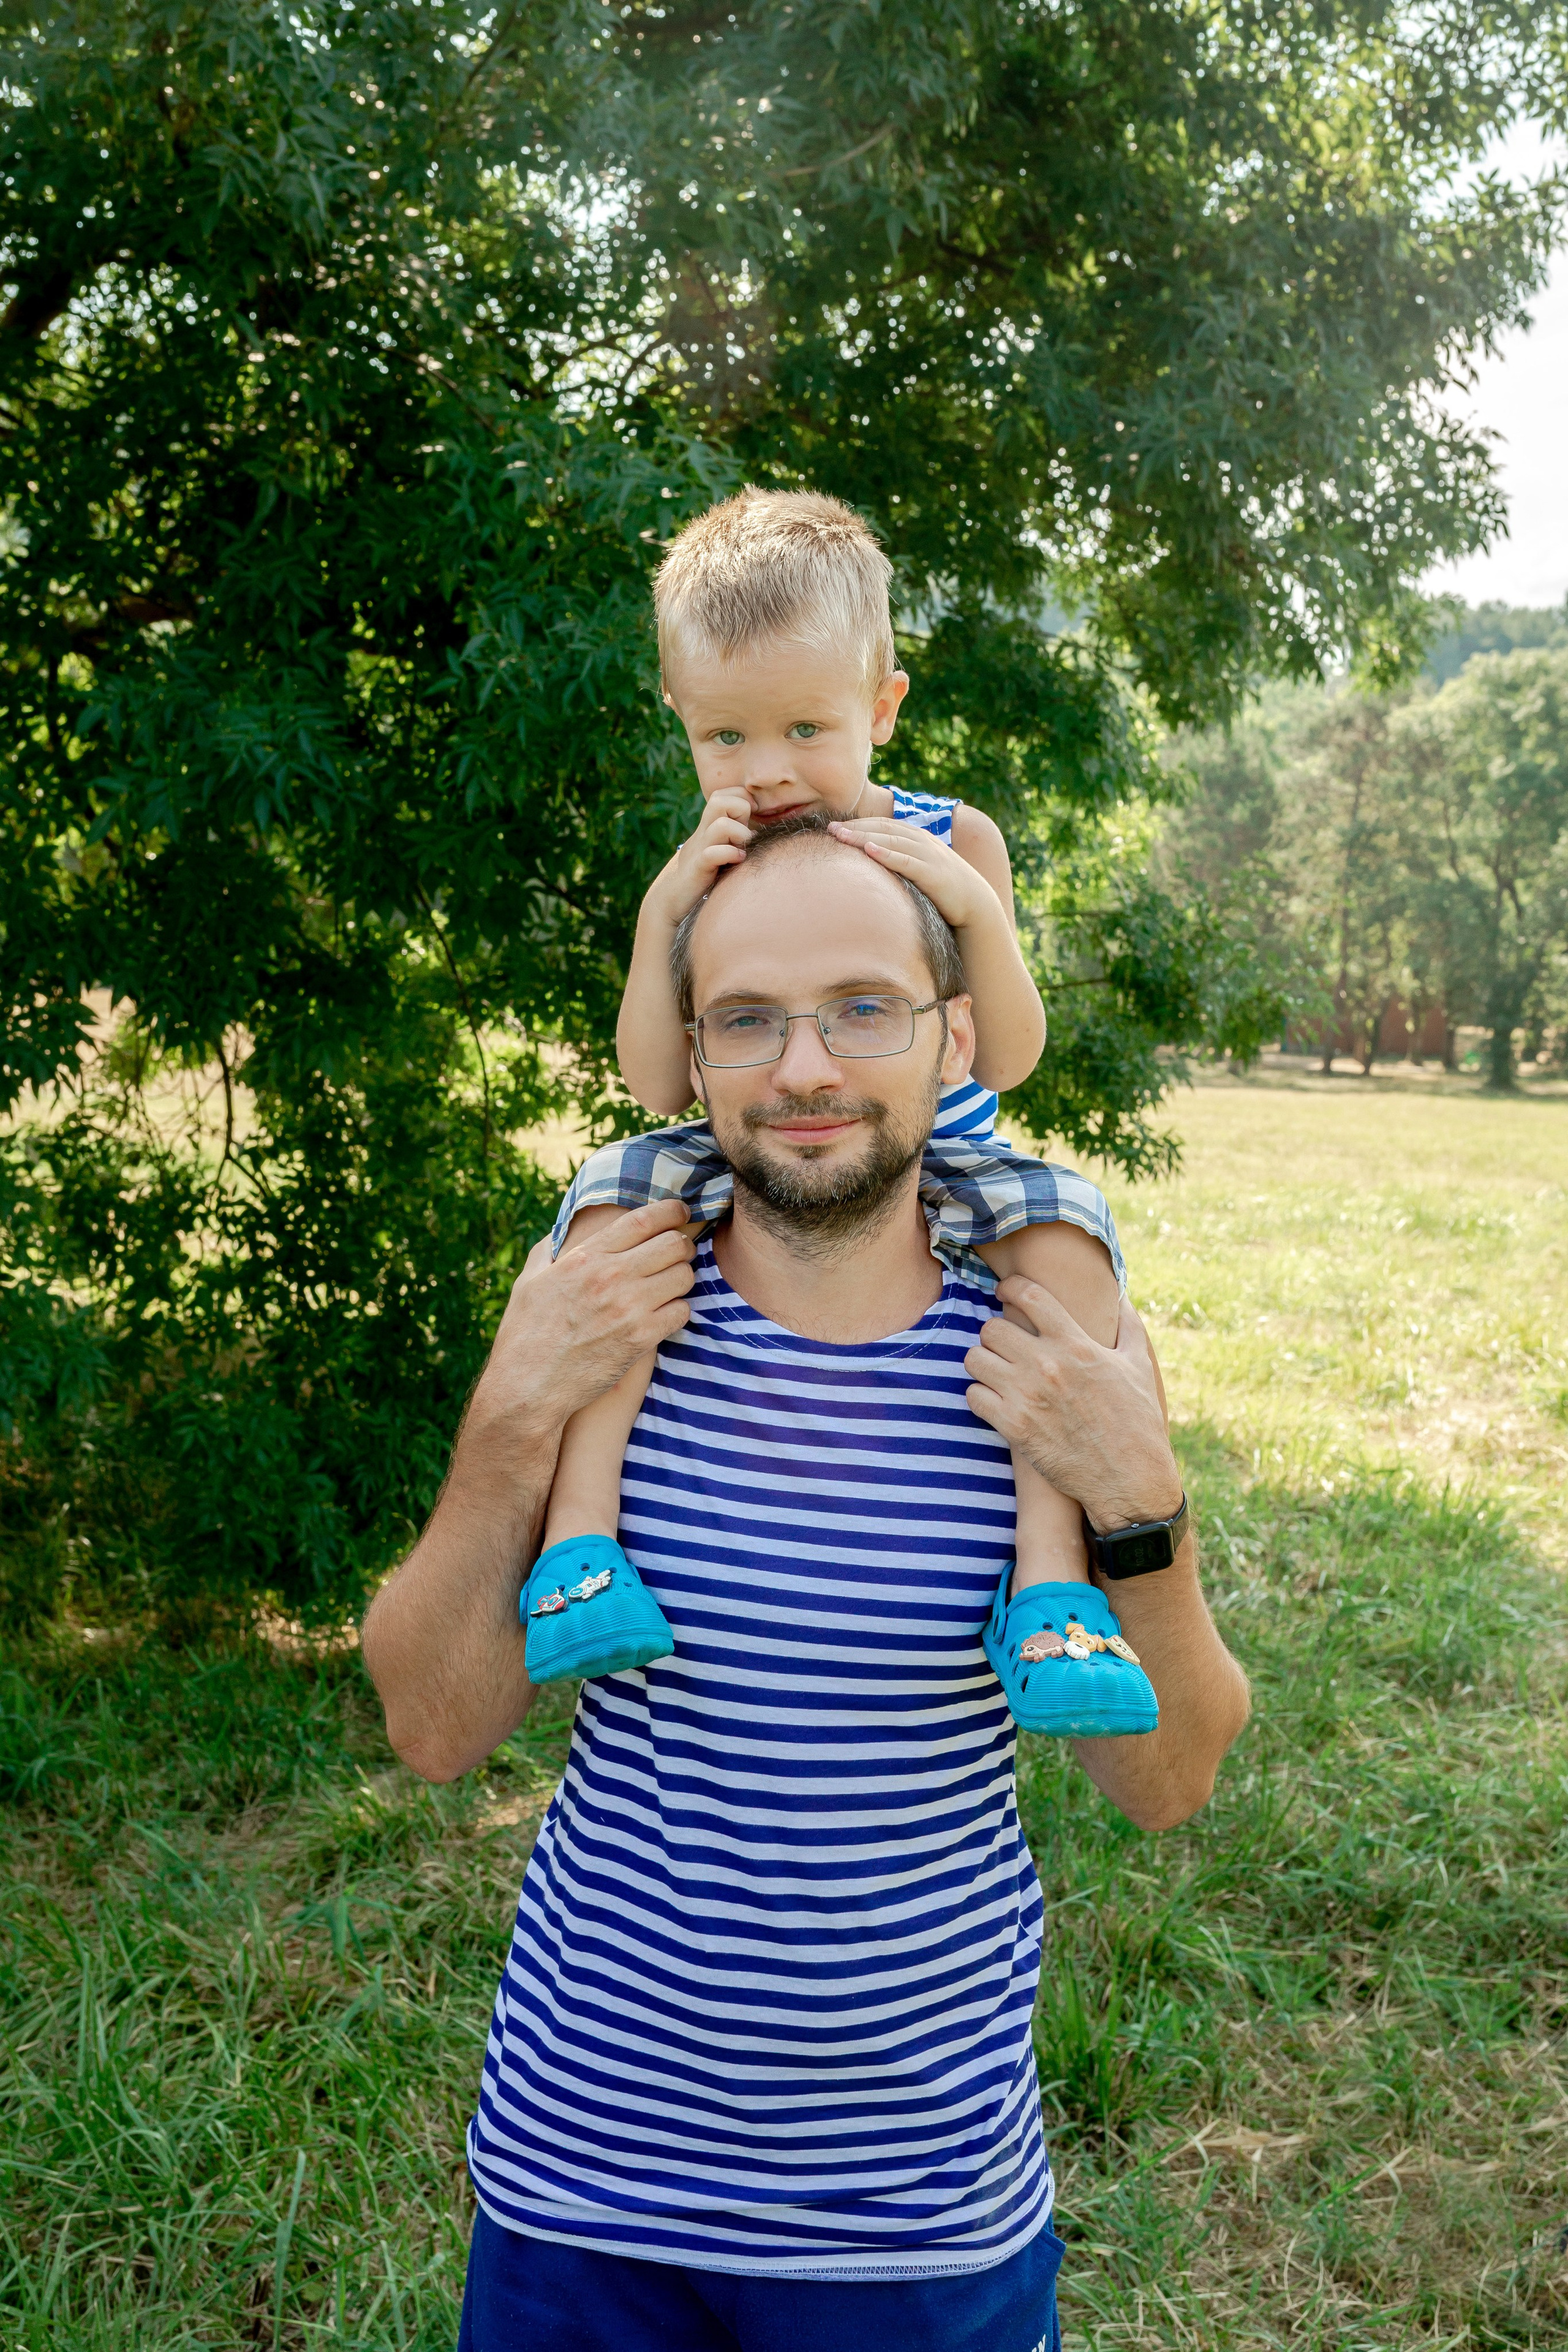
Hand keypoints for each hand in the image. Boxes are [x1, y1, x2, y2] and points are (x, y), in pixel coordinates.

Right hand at [458, 1200, 695, 1461]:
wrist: (528, 1387)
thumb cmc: (524, 1333)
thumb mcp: (529, 1280)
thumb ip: (551, 1248)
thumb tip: (567, 1229)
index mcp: (585, 1257)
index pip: (643, 1220)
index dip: (671, 1210)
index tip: (680, 1210)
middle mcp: (611, 1277)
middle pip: (673, 1244)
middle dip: (681, 1245)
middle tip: (677, 1254)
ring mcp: (629, 1308)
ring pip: (683, 1277)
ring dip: (681, 1279)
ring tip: (669, 1286)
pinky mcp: (641, 1339)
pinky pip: (682, 1312)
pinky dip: (678, 1311)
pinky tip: (664, 1315)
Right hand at [655, 789, 754, 924]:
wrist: (673, 897)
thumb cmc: (704, 873)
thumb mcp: (719, 847)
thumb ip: (734, 835)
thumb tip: (759, 830)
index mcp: (709, 825)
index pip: (723, 793)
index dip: (742, 799)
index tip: (751, 819)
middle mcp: (703, 831)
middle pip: (719, 799)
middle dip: (740, 810)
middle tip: (745, 832)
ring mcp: (699, 848)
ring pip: (721, 824)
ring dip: (739, 834)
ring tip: (742, 849)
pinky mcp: (698, 868)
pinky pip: (712, 854)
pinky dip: (729, 855)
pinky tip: (737, 861)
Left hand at [825, 818, 997, 929]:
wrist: (976, 903)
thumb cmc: (943, 888)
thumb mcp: (920, 868)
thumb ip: (901, 861)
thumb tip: (874, 864)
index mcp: (918, 838)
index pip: (883, 825)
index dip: (859, 823)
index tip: (834, 826)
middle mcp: (922, 841)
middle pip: (883, 829)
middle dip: (855, 827)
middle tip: (830, 828)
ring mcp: (928, 855)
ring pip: (891, 841)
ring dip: (864, 837)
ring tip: (841, 836)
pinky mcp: (932, 873)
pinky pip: (906, 861)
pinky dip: (887, 854)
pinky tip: (870, 851)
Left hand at [965, 1280, 1183, 1531]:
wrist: (1129, 1479)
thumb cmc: (1138, 1421)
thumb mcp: (1139, 1366)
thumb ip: (1129, 1325)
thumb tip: (1120, 1296)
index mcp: (1077, 1344)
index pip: (1029, 1295)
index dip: (1011, 1287)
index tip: (1004, 1291)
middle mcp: (1048, 1365)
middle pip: (991, 1327)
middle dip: (995, 1334)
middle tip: (1004, 1345)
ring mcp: (1027, 1396)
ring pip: (975, 1359)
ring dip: (983, 1364)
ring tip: (996, 1372)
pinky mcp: (1014, 1427)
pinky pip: (973, 1396)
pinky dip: (981, 1397)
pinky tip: (995, 1401)